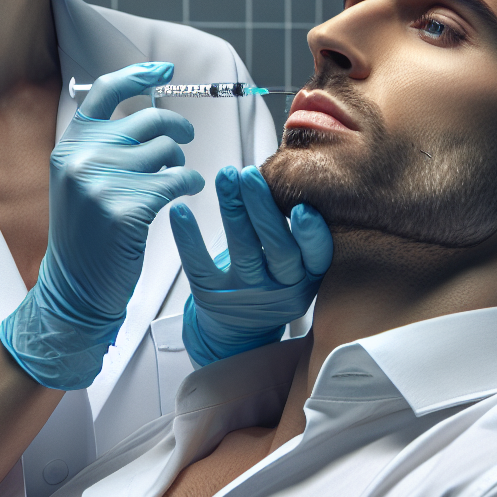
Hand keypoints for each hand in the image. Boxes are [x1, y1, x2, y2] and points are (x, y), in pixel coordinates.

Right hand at [0, 62, 204, 389]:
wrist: (75, 288)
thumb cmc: (87, 233)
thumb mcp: (79, 179)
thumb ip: (104, 144)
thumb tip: (150, 112)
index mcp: (71, 144)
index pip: (105, 91)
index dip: (139, 75)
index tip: (165, 72)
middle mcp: (82, 157)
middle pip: (148, 119)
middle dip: (176, 126)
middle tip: (185, 137)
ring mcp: (102, 183)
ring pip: (167, 150)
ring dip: (181, 159)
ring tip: (178, 175)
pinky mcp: (126, 209)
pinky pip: (177, 179)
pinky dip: (190, 181)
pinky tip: (190, 188)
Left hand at [169, 165, 332, 366]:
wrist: (241, 328)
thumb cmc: (272, 275)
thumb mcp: (297, 259)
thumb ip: (299, 225)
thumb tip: (294, 169)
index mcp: (307, 274)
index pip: (317, 256)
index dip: (311, 235)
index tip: (301, 208)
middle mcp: (282, 287)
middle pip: (278, 250)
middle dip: (263, 209)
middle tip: (249, 174)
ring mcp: (247, 294)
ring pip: (243, 253)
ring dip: (233, 211)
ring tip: (225, 176)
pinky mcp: (212, 296)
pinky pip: (200, 267)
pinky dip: (188, 239)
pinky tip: (180, 211)